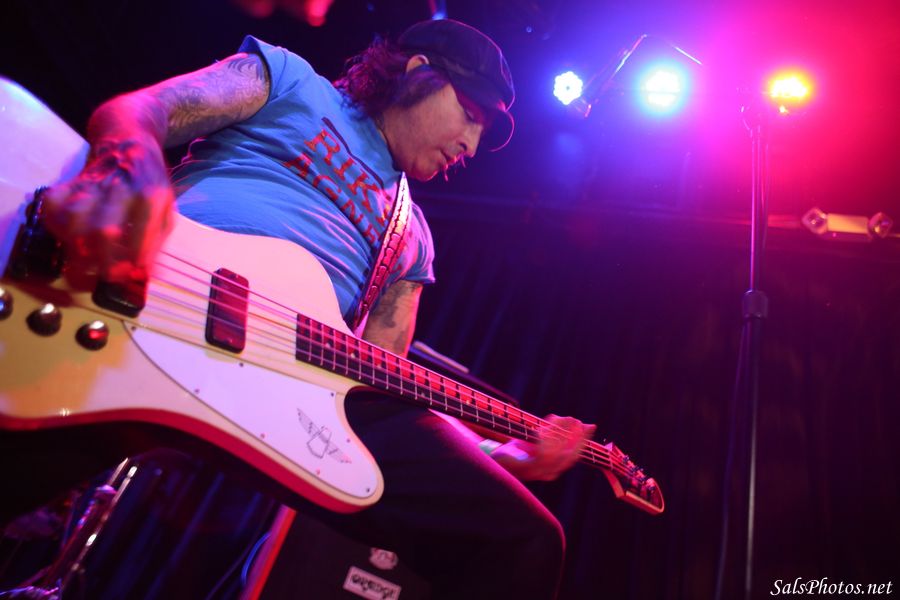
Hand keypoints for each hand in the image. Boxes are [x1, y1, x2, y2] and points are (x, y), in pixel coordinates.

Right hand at [42, 135, 174, 284]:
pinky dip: (55, 225)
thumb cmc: (149, 183)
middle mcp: (121, 188)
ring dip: (76, 247)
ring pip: (74, 219)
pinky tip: (67, 237)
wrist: (129, 143)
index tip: (128, 277)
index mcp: (151, 195)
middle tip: (103, 276)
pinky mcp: (71, 181)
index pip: (140, 235)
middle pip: (103, 230)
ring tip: (84, 261)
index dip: (132, 262)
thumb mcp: (166, 208)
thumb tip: (149, 275)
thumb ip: (157, 242)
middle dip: (102, 261)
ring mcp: (93, 183)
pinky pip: (53, 205)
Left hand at [492, 414, 596, 481]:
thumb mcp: (536, 441)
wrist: (492, 459)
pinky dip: (545, 438)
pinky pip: (542, 452)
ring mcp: (537, 473)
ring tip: (559, 418)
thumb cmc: (514, 449)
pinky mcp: (526, 468)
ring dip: (560, 433)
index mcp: (553, 469)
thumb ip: (551, 434)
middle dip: (575, 436)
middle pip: (569, 455)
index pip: (574, 455)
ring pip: (557, 452)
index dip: (583, 440)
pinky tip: (543, 428)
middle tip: (576, 420)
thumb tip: (568, 420)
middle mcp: (548, 473)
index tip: (589, 426)